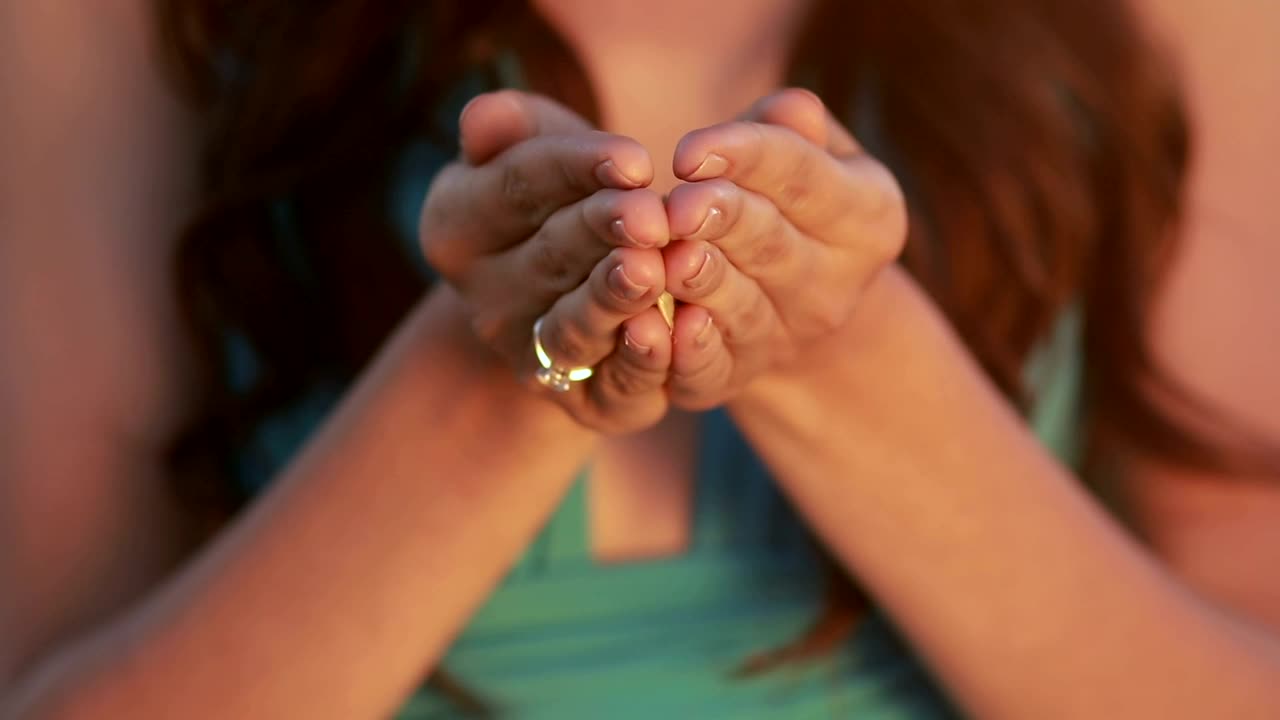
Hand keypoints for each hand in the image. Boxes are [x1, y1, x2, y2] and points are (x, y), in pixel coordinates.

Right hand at [420, 91, 674, 432]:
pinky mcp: (585, 404)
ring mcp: (531, 358)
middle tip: (650, 216)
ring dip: (614, 301)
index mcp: (457, 227)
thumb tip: (483, 117)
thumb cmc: (560, 191)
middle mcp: (486, 304)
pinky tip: (664, 333)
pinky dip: (638, 364)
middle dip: (603, 233)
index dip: (575, 169)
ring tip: (650, 271)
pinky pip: (612, 389)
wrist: (578, 284)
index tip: (634, 157)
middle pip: (551, 257)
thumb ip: (507, 126)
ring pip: (575, 328)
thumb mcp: (532, 143)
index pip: (516, 187)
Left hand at [660, 89, 907, 408]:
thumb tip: (788, 108)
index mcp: (869, 217)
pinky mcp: (738, 377)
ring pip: (741, 307)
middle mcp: (836, 286)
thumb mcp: (808, 152)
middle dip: (722, 220)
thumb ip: (793, 129)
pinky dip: (688, 354)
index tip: (687, 149)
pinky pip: (713, 370)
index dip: (746, 157)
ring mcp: (788, 337)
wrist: (787, 300)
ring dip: (702, 284)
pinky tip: (661, 329)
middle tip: (676, 206)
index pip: (804, 177)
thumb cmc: (787, 198)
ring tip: (667, 260)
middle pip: (771, 244)